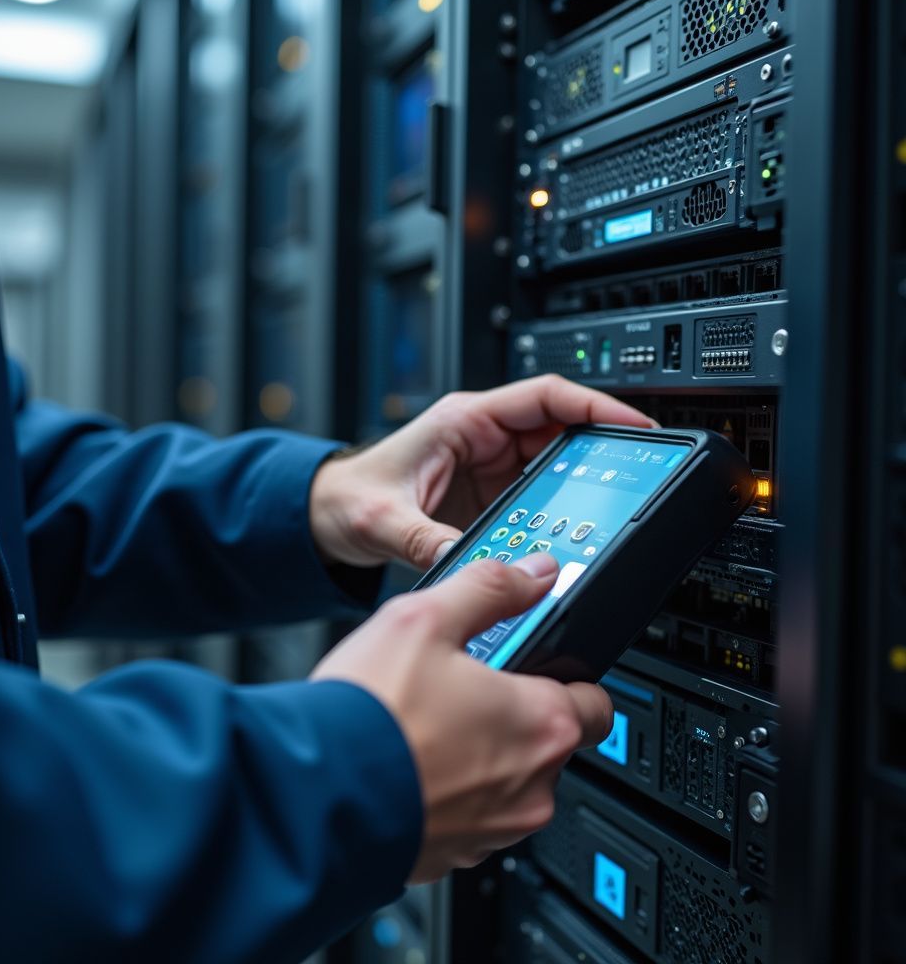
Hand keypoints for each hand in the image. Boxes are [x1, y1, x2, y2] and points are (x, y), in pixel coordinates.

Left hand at [310, 374, 654, 569]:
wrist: (326, 515)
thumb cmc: (349, 496)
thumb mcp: (387, 520)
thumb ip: (429, 541)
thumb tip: (474, 566)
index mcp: (465, 420)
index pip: (545, 397)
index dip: (595, 406)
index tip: (634, 424)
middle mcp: (483, 437)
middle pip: (561, 430)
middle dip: (601, 449)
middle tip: (639, 474)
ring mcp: (490, 467)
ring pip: (555, 463)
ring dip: (582, 483)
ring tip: (612, 507)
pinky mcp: (489, 496)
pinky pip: (539, 494)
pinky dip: (560, 509)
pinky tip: (573, 531)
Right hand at [312, 553, 612, 882]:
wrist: (312, 796)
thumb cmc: (371, 713)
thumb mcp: (426, 618)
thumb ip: (490, 589)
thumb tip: (535, 575)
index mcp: (542, 724)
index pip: (597, 700)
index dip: (566, 674)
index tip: (534, 663)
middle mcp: (533, 787)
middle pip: (549, 740)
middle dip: (513, 711)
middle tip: (462, 684)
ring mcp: (496, 830)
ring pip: (509, 780)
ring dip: (481, 752)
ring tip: (425, 720)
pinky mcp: (457, 855)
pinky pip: (470, 813)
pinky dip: (450, 789)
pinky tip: (409, 759)